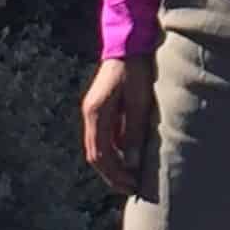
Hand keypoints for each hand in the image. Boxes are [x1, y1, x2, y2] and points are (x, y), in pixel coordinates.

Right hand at [81, 55, 155, 195]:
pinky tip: (130, 156)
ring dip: (113, 164)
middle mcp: (90, 114)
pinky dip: (115, 150)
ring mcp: (94, 110)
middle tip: (131, 188)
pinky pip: (105, 136)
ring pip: (99, 147)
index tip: (132, 186)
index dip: (115, 174)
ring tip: (131, 177)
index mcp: (96, 114)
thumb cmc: (136, 69)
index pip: (100, 155)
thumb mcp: (139, 101)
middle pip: (96, 154)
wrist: (129, 41)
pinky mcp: (102, 107)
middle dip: (112, 174)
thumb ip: (134, 131)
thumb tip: (132, 164)